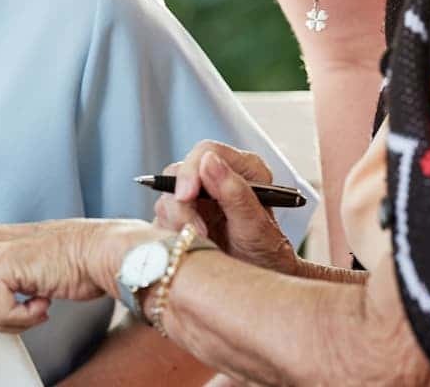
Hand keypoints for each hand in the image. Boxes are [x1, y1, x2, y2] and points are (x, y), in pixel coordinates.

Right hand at [154, 140, 298, 274]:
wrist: (260, 279)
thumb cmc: (267, 254)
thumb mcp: (255, 227)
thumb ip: (235, 193)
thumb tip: (208, 160)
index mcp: (244, 168)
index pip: (206, 152)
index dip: (190, 171)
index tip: (186, 197)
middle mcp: (219, 177)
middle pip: (179, 173)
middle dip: (182, 205)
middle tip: (197, 234)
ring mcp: (199, 197)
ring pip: (167, 197)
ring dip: (178, 223)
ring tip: (203, 243)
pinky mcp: (184, 216)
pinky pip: (162, 218)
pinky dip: (171, 233)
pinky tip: (192, 246)